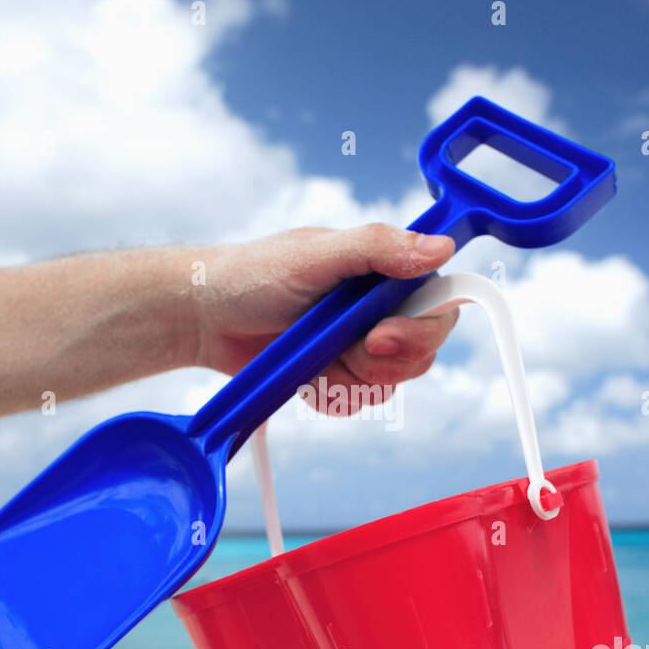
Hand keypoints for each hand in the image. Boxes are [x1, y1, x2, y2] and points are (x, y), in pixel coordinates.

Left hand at [193, 224, 457, 410]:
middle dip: (386, 359)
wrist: (205, 318)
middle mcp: (379, 308)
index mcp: (383, 271)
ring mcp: (359, 346)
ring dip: (353, 377)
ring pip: (391, 382)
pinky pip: (358, 401)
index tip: (381, 334)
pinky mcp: (339, 377)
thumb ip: (378, 248)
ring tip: (315, 354)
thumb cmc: (253, 275)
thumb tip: (442, 247)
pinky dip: (332, 394)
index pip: (440, 300)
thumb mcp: (316, 254)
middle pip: (423, 349)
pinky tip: (305, 375)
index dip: (424, 326)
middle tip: (350, 348)